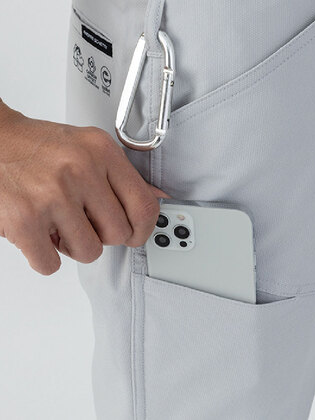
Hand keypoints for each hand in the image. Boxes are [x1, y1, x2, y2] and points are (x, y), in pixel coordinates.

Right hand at [0, 100, 169, 274]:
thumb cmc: (42, 147)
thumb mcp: (91, 148)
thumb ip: (125, 176)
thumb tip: (159, 197)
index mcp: (102, 152)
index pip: (144, 205)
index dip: (144, 230)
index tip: (135, 234)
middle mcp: (80, 170)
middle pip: (118, 234)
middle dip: (103, 236)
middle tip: (86, 224)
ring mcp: (52, 195)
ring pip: (89, 252)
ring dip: (74, 247)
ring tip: (61, 227)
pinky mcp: (24, 219)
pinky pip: (51, 264)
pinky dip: (46, 258)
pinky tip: (41, 236)